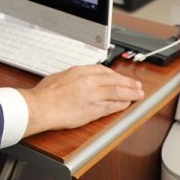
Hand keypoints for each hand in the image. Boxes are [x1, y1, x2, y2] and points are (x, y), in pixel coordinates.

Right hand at [18, 65, 143, 136]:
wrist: (40, 106)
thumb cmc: (44, 94)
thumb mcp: (59, 77)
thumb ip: (72, 77)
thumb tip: (76, 80)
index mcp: (80, 71)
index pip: (104, 70)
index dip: (115, 75)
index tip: (120, 77)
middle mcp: (88, 80)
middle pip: (114, 80)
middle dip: (128, 82)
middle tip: (137, 85)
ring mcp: (92, 94)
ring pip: (117, 92)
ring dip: (130, 93)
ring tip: (138, 95)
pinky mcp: (93, 109)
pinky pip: (112, 106)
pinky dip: (121, 105)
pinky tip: (126, 104)